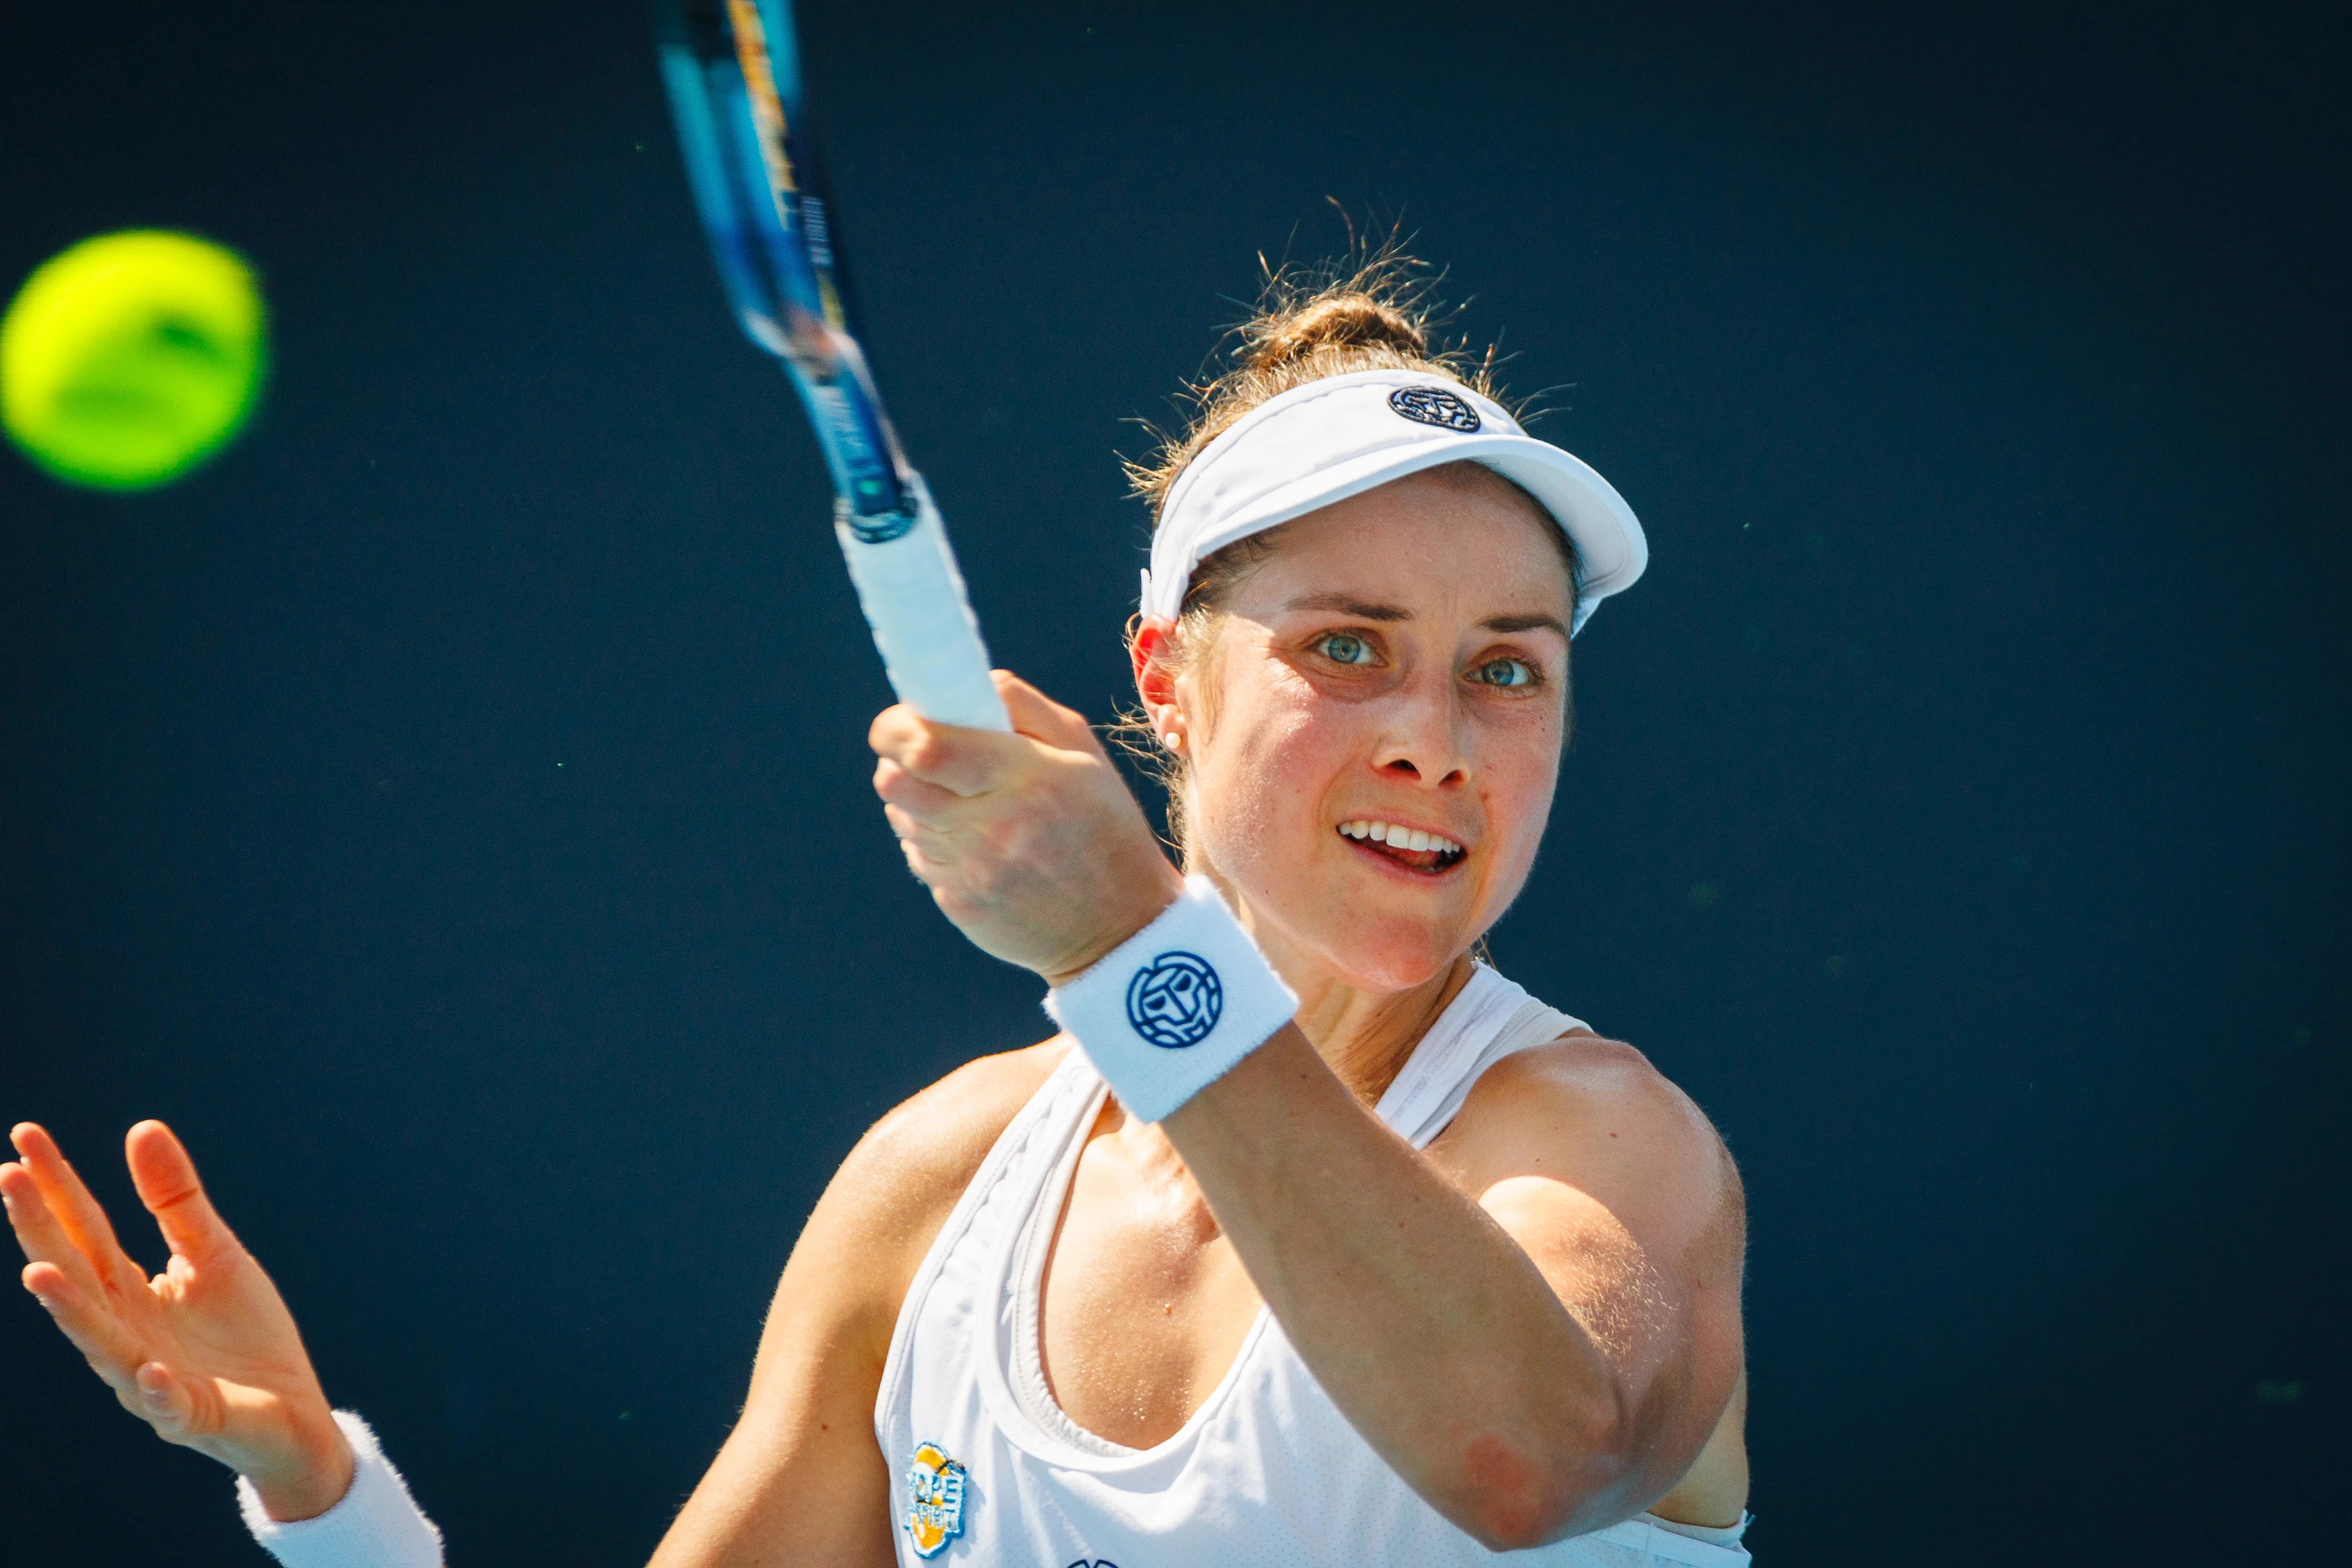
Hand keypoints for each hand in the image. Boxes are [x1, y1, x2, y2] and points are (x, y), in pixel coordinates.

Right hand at [3, 1121, 354, 1520]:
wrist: (291, 1408)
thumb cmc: (244, 1333)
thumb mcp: (214, 1253)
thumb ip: (176, 1201)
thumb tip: (141, 1127)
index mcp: (128, 1292)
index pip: (82, 1230)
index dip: (54, 1185)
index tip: (24, 1133)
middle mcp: (124, 1333)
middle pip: (75, 1275)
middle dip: (38, 1229)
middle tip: (7, 1176)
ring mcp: (150, 1378)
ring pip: (101, 1345)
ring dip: (70, 1311)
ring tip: (38, 1274)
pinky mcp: (191, 1415)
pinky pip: (169, 1405)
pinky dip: (155, 1389)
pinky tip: (148, 1368)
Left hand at [871, 671, 1185, 984]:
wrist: (1122, 928)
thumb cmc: (1103, 824)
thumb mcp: (1084, 753)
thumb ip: (1022, 707)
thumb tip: (962, 685)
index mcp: (1030, 778)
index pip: (927, 749)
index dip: (896, 728)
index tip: (900, 722)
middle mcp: (997, 827)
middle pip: (895, 782)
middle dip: (897, 761)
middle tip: (925, 758)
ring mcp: (975, 872)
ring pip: (904, 817)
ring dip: (918, 802)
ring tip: (967, 805)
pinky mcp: (961, 906)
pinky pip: (919, 857)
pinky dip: (936, 844)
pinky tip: (979, 847)